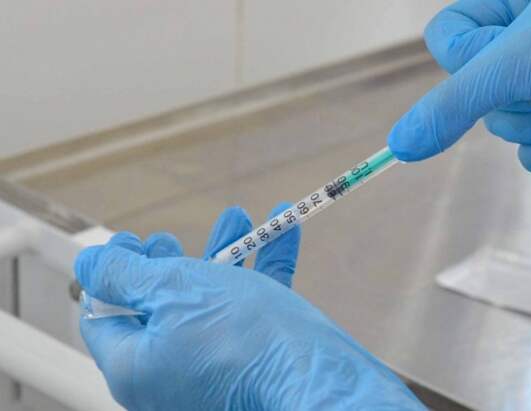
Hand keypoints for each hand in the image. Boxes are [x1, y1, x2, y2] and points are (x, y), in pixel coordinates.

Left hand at [76, 204, 424, 409]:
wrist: (315, 377)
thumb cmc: (239, 336)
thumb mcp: (172, 291)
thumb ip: (125, 275)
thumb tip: (90, 263)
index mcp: (137, 364)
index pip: (106, 317)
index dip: (113, 275)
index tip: (130, 242)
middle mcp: (172, 370)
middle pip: (159, 308)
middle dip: (167, 264)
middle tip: (167, 239)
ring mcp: (216, 365)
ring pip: (212, 301)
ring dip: (224, 254)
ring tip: (237, 215)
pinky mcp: (257, 356)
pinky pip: (255, 305)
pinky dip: (265, 265)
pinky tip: (283, 226)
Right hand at [388, 0, 530, 175]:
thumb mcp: (517, 61)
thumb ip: (451, 104)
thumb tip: (398, 146)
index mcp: (507, 7)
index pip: (447, 37)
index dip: (466, 56)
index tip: (504, 55)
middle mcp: (523, 41)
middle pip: (475, 90)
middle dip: (512, 95)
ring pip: (505, 122)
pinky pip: (530, 148)